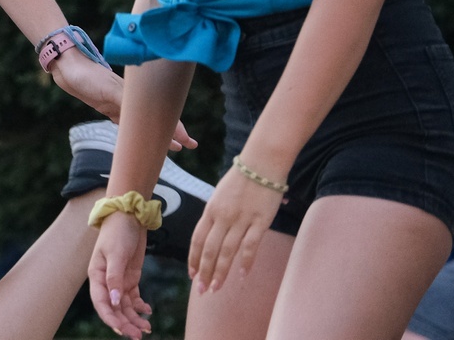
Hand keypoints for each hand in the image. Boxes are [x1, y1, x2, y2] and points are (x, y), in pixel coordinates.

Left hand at [49, 50, 198, 150]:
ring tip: (172, 146)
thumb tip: (145, 119)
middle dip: (172, 132)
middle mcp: (130, 98)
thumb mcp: (109, 90)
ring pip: (143, 122)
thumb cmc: (88, 76)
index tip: (187, 141)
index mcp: (134, 93)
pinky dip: (136, 131)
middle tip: (188, 146)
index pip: (161, 113)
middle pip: (155, 118)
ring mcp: (119, 102)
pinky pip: (126, 122)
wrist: (67, 66)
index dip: (175, 127)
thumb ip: (126, 104)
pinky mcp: (107, 106)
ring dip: (156, 133)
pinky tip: (140, 139)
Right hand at [89, 210, 154, 337]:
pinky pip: (134, 298)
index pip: (101, 302)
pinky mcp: (131, 278)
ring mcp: (119, 280)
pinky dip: (140, 307)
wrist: (129, 216)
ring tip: (147, 329)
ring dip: (134, 318)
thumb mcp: (115, 253)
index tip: (122, 329)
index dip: (110, 317)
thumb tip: (115, 302)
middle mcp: (106, 281)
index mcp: (96, 275)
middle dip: (125, 323)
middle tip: (139, 335)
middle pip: (114, 308)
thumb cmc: (117, 232)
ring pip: (125, 306)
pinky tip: (148, 312)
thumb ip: (115, 278)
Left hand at [188, 163, 284, 293]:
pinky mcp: (260, 222)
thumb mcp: (220, 196)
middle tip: (201, 290)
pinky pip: (250, 246)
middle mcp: (223, 216)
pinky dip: (245, 263)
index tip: (191, 274)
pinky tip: (242, 276)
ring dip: (220, 272)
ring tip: (216, 288)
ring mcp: (241, 220)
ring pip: (227, 251)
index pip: (197, 239)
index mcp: (210, 210)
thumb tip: (211, 234)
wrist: (261, 163)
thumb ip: (215, 215)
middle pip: (209, 249)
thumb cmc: (241, 179)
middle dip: (203, 272)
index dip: (193, 258)